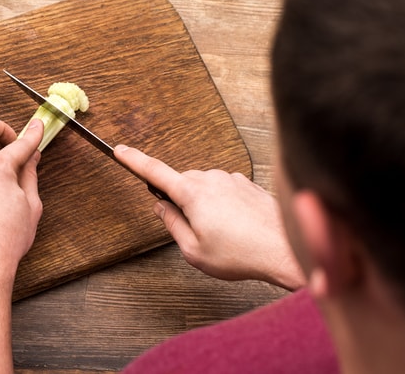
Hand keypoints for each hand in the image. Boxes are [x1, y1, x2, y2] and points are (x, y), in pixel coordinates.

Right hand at [115, 145, 304, 290]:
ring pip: (204, 188)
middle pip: (181, 185)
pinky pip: (224, 190)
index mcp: (192, 193)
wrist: (285, 249)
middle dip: (182, 204)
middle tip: (197, 233)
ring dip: (205, 207)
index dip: (134, 160)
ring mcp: (230, 179)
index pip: (154, 171)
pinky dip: (225, 206)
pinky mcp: (246, 183)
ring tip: (225, 235)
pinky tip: (238, 227)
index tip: (119, 151)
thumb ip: (172, 225)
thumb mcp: (194, 251)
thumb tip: (161, 207)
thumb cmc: (242, 254)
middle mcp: (210, 178)